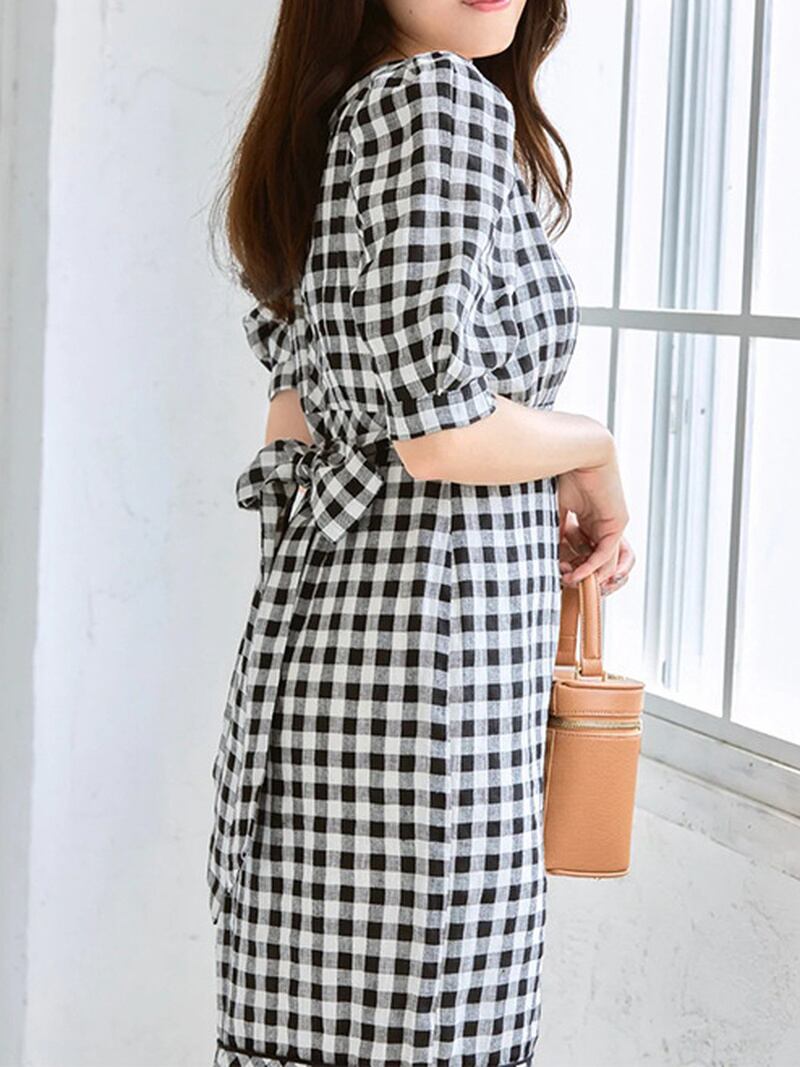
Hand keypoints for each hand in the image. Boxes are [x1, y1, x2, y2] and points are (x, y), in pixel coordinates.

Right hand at [557, 440, 630, 591]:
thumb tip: (543, 558)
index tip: (554, 573)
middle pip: (596, 560)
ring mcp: (612, 523)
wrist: (576, 451)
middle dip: (578, 574)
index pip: (583, 551)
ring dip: (586, 575)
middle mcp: (602, 522)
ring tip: (568, 581)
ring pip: (605, 561)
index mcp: (588, 519)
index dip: (569, 565)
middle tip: (561, 581)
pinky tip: (577, 575)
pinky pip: (606, 553)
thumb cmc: (561, 474)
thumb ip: (553, 534)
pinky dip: (592, 567)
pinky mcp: (617, 522)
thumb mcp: (553, 512)